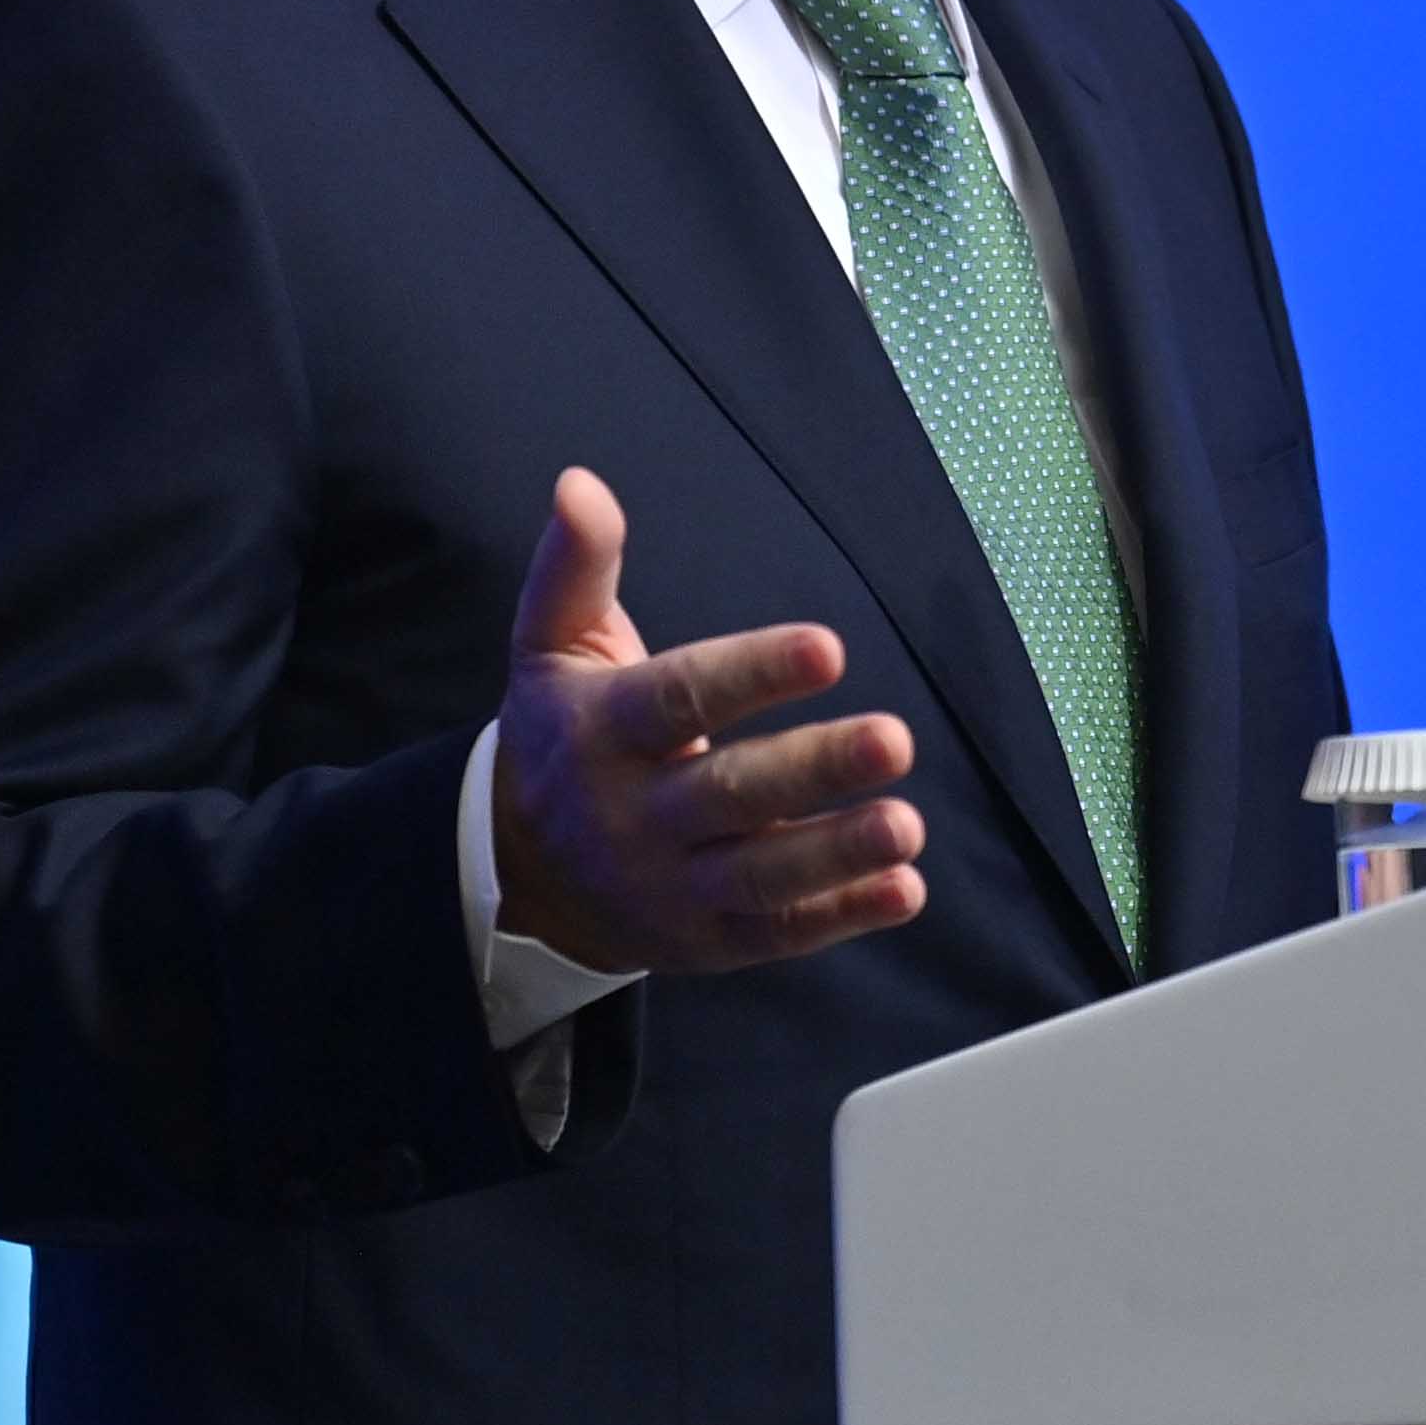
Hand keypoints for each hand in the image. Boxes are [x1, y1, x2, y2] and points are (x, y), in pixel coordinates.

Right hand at [490, 467, 924, 975]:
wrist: (518, 872)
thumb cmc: (562, 735)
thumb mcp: (550, 648)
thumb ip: (575, 567)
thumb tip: (580, 484)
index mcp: (603, 732)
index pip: (680, 699)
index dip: (754, 673)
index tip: (828, 647)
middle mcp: (633, 816)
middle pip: (730, 793)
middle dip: (814, 768)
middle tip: (896, 738)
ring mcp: (670, 887)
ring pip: (760, 875)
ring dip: (837, 852)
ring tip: (907, 825)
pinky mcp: (707, 940)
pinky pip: (778, 934)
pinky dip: (843, 916)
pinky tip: (905, 888)